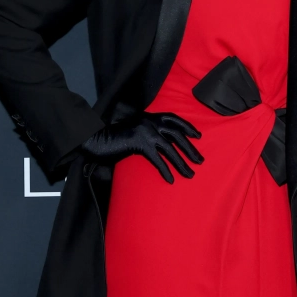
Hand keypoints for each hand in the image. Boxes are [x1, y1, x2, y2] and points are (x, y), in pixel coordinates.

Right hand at [82, 112, 202, 183]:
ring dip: (182, 163)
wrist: (96, 138)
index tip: (198, 136)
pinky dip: (165, 170)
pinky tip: (171, 179)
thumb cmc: (114, 137)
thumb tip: (164, 143)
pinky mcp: (139, 144)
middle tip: (200, 161)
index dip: (188, 127)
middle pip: (177, 135)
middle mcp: (150, 122)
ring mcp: (145, 132)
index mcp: (150, 116)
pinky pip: (157, 159)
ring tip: (190, 174)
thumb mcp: (134, 129)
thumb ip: (147, 131)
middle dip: (190, 149)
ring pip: (170, 149)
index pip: (174, 119)